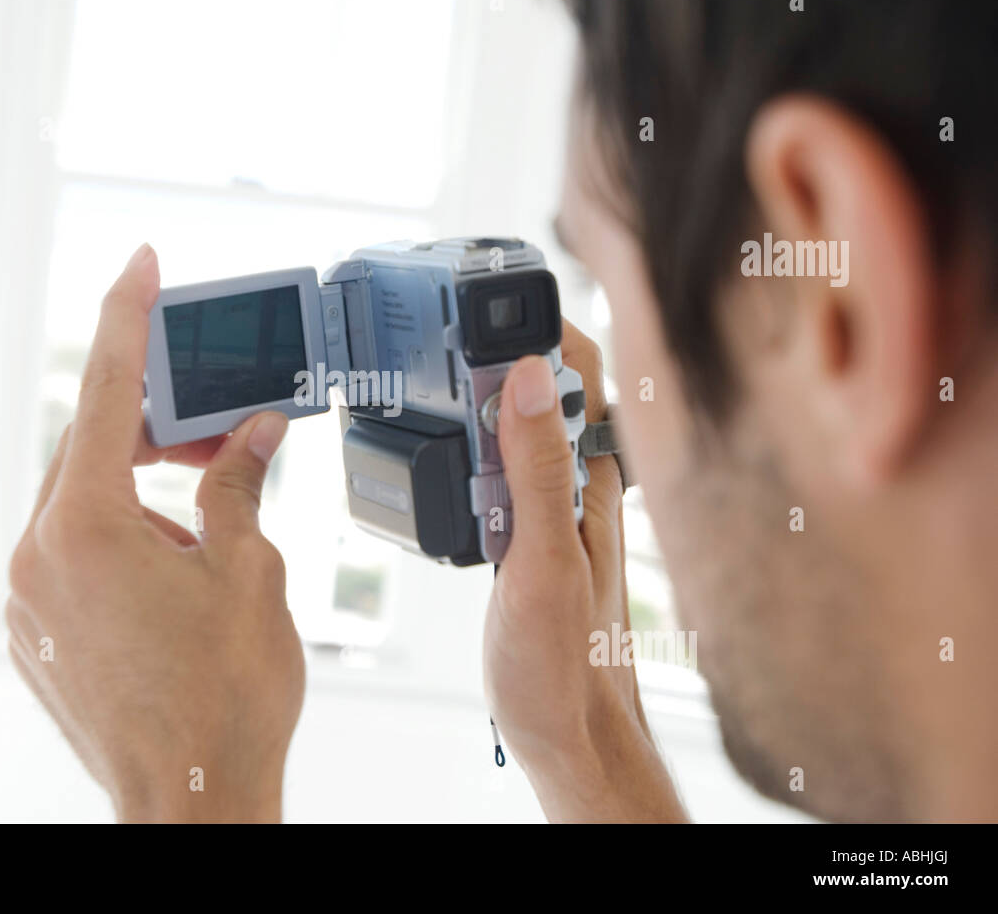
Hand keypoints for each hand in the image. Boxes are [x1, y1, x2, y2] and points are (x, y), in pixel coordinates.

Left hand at [6, 244, 304, 822]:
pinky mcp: (37, 635)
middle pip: (90, 449)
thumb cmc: (225, 700)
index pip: (106, 393)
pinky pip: (72, 554)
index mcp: (86, 527)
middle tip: (217, 423)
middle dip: (154, 427)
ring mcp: (30, 601)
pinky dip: (121, 538)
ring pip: (81, 504)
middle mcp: (39, 556)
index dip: (128, 318)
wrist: (193, 801)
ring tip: (208, 520)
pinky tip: (174, 567)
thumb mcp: (248, 572)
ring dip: (142, 493)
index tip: (141, 265)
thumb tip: (252, 435)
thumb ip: (237, 487)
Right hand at [483, 318, 686, 821]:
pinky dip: (470, 444)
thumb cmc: (565, 666)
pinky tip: (444, 448)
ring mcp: (551, 509)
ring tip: (436, 362)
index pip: (580, 371)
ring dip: (483, 389)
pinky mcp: (525, 536)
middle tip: (447, 316)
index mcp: (590, 481)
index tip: (489, 293)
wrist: (567, 733)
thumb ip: (537, 471)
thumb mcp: (544, 563)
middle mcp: (577, 485)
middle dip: (502, 341)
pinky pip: (502, 470)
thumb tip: (527, 377)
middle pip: (549, 387)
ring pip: (521, 426)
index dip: (541, 321)